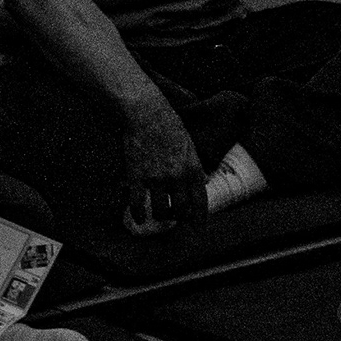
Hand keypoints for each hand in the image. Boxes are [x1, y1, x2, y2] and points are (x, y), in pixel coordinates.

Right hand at [120, 100, 203, 236]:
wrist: (146, 113)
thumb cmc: (169, 126)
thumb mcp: (190, 147)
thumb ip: (195, 166)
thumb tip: (203, 181)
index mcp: (193, 170)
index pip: (200, 202)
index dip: (199, 217)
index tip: (197, 226)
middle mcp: (178, 178)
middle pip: (181, 210)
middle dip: (178, 218)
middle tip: (174, 217)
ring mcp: (157, 178)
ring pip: (162, 211)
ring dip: (160, 217)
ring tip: (158, 216)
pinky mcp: (137, 176)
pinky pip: (138, 202)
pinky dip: (138, 213)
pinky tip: (139, 218)